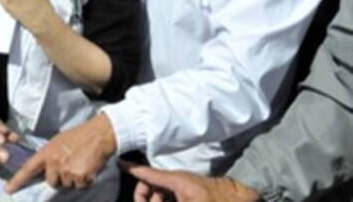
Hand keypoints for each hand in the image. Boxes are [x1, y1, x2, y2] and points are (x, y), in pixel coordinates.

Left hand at [5, 114, 116, 192]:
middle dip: (60, 177)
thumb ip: (50, 156)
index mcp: (47, 152)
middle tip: (70, 163)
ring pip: (67, 185)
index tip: (8, 189)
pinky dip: (84, 180)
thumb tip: (46, 170)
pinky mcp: (79, 177)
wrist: (99, 135)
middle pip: (51, 182)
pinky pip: (79, 186)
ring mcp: (67, 171)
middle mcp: (55, 162)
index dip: (18, 180)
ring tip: (81, 162)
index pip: (28, 168)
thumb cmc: (80, 136)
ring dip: (73, 178)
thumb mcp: (59, 142)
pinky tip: (88, 167)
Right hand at [124, 165, 260, 201]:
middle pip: (151, 187)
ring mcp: (185, 189)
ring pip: (161, 195)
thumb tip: (150, 199)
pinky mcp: (191, 195)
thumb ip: (163, 200)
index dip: (132, 169)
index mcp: (176, 180)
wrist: (243, 200)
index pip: (148, 173)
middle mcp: (178, 181)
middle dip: (145, 198)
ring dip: (155, 201)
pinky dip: (166, 201)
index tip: (118, 163)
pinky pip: (171, 197)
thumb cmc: (218, 201)